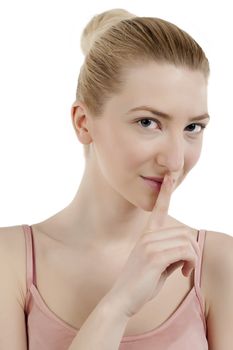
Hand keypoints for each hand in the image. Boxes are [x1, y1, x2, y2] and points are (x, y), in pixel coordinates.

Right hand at [107, 174, 199, 317]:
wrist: (121, 298)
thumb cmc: (140, 283)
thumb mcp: (156, 265)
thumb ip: (169, 254)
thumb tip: (185, 253)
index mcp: (147, 235)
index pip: (159, 209)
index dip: (166, 192)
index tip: (170, 175)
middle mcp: (148, 236)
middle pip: (185, 233)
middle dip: (192, 251)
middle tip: (187, 267)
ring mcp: (150, 244)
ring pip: (187, 242)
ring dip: (192, 258)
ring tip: (185, 271)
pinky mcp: (154, 256)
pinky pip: (185, 252)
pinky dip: (191, 263)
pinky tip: (184, 273)